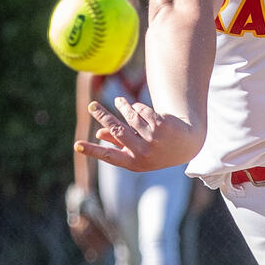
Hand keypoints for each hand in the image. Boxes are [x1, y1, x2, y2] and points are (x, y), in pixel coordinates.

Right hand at [74, 96, 203, 171]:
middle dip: (103, 116)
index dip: (92, 150)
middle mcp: (144, 153)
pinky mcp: (162, 126)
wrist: (187, 145)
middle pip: (117, 131)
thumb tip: (99, 135)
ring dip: (122, 107)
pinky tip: (138, 108)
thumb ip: (119, 143)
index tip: (77, 145)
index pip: (109, 156)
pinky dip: (138, 108)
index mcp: (134, 163)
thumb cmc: (157, 149)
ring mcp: (154, 139)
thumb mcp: (138, 151)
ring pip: (131, 117)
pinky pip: (143, 111)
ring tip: (118, 101)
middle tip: (92, 106)